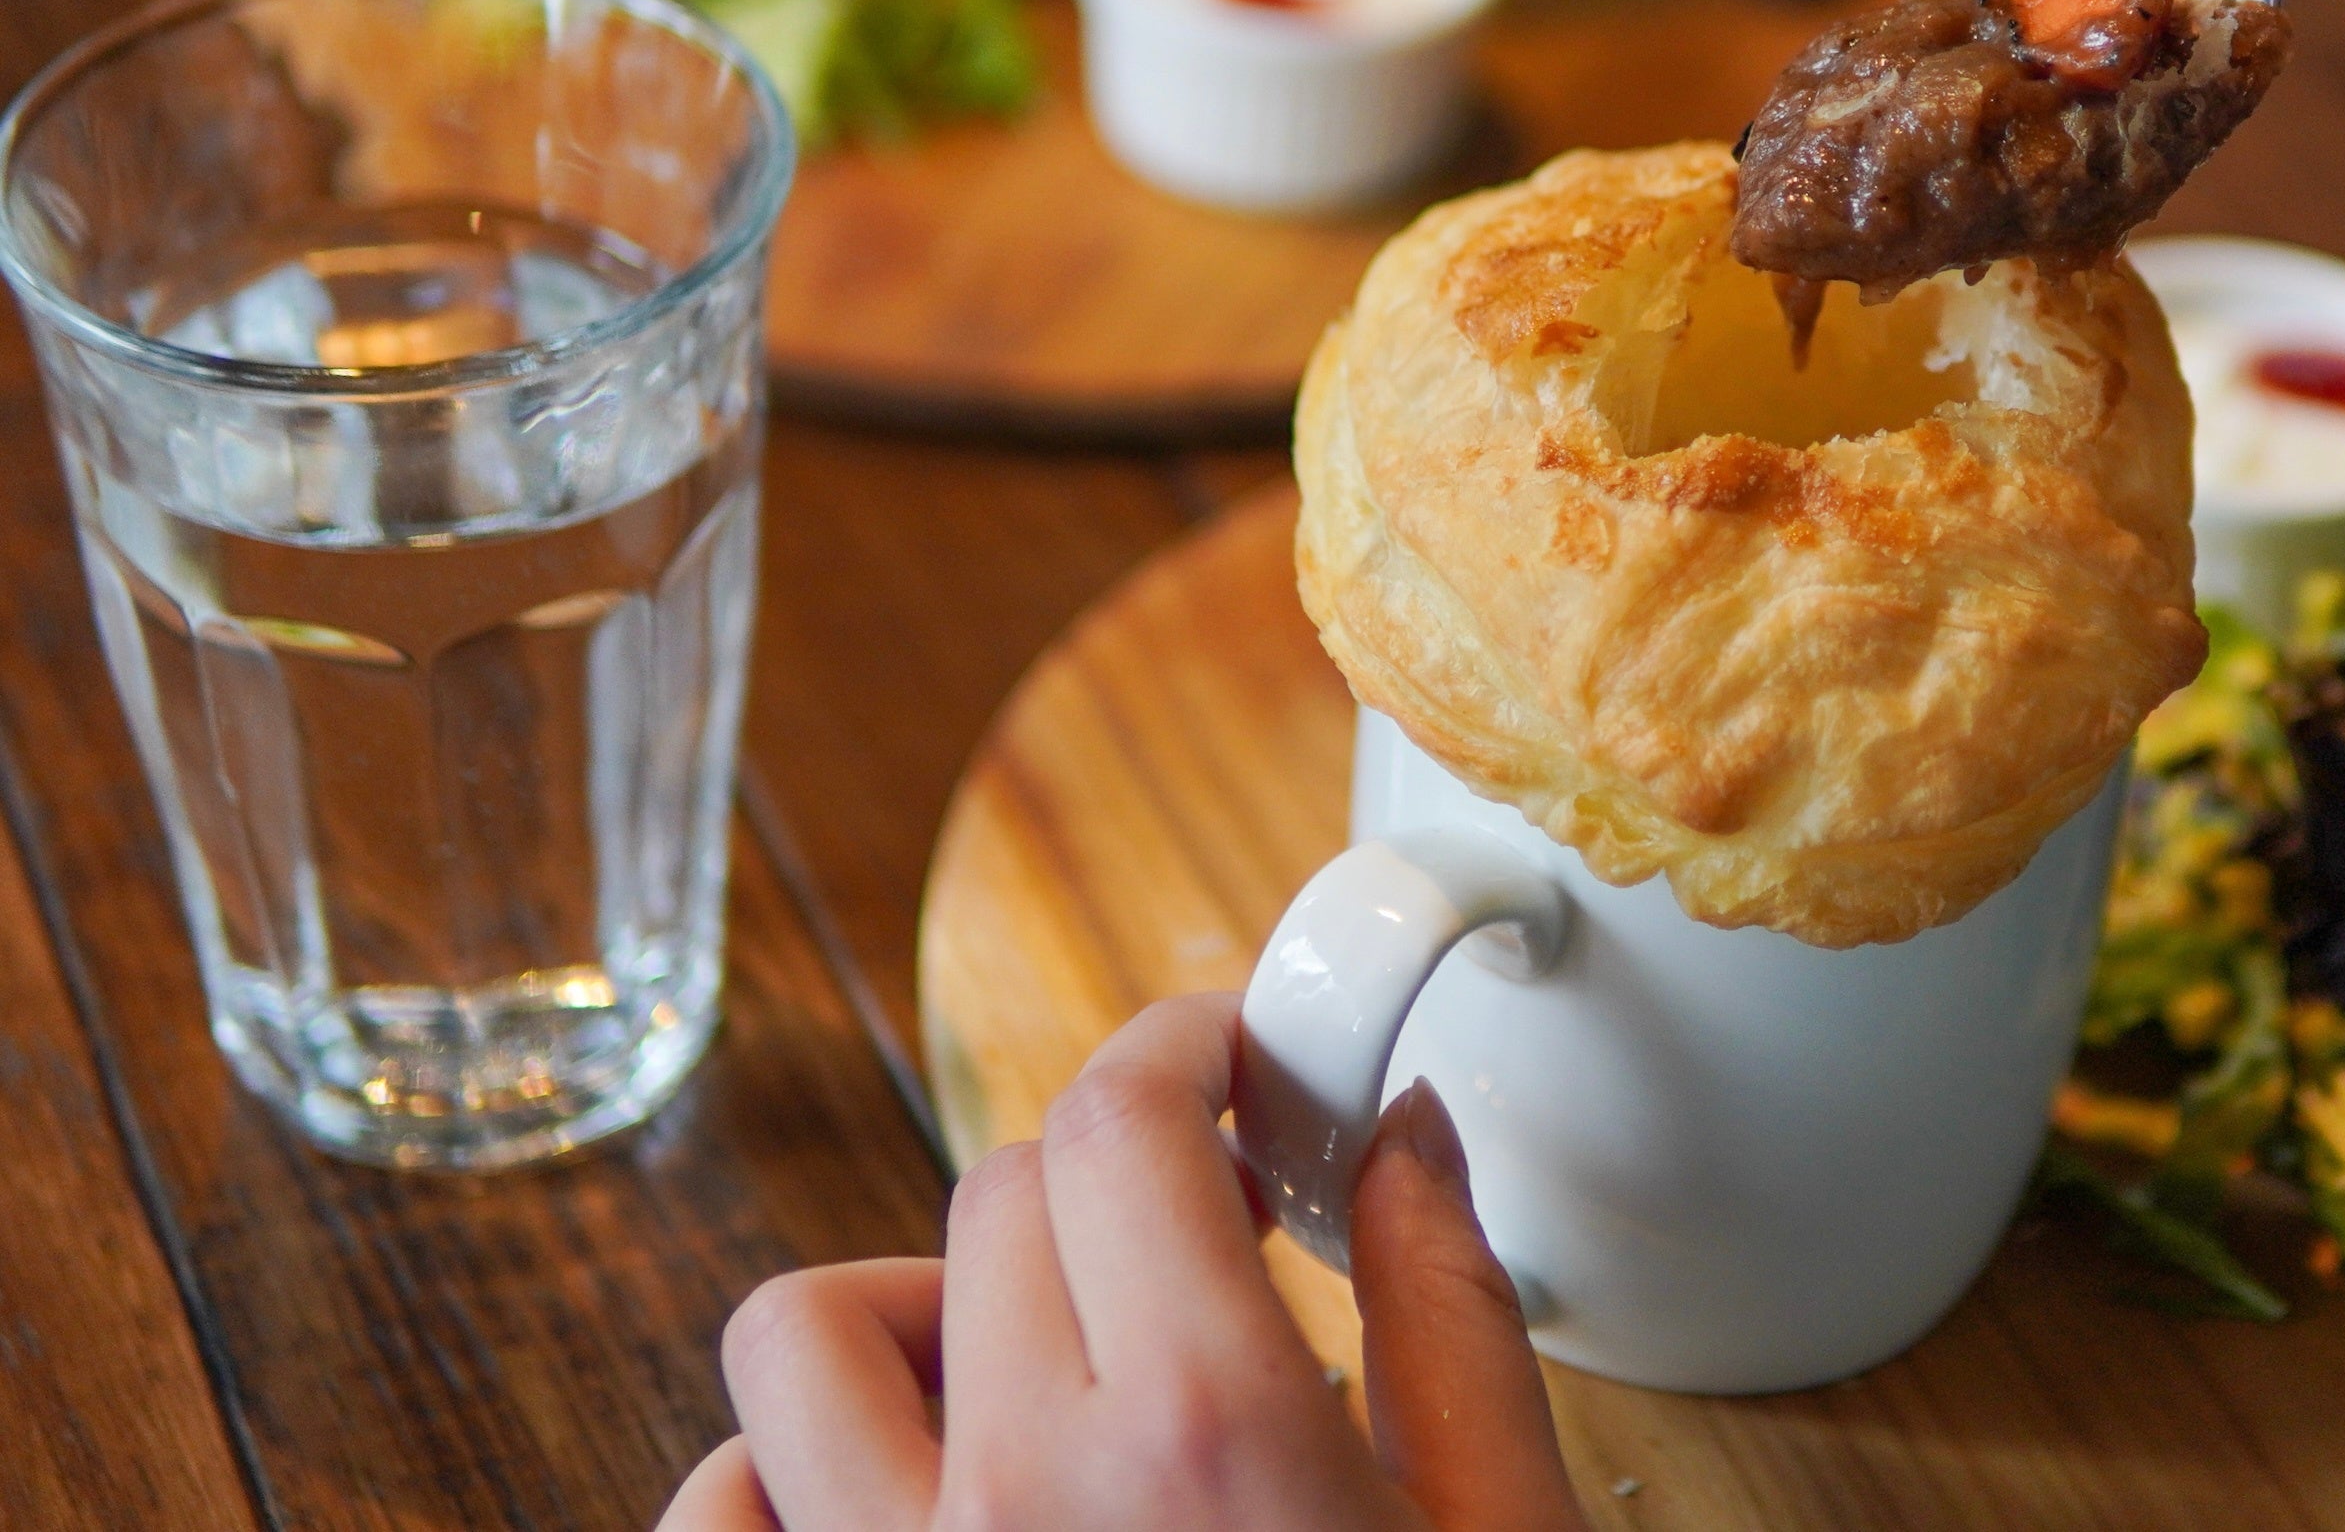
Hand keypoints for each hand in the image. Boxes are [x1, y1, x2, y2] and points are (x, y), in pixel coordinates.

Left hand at [660, 995, 1585, 1531]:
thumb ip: (1447, 1312)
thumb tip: (1404, 1133)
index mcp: (1208, 1436)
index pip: (1119, 1117)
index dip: (1174, 1046)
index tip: (1224, 1061)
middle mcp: (1022, 1502)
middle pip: (993, 1194)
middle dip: (1104, 1178)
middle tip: (1197, 1235)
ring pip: (803, 1334)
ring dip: (920, 1309)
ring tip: (1036, 1367)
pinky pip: (712, 1524)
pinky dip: (779, 1483)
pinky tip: (908, 1504)